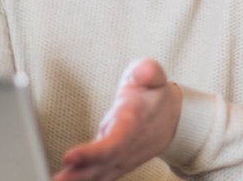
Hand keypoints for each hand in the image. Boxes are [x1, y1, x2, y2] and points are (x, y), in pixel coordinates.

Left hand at [54, 59, 182, 180]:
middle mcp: (126, 146)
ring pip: (98, 176)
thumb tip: (145, 73)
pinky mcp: (114, 165)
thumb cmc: (154, 93)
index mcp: (132, 123)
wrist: (173, 116)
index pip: (113, 142)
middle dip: (77, 175)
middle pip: (101, 166)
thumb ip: (148, 71)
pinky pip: (97, 178)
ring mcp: (121, 159)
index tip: (70, 156)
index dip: (93, 152)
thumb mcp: (152, 74)